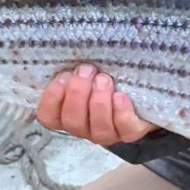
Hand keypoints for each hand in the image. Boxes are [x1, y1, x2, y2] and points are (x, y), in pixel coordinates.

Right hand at [36, 63, 158, 145]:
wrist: (140, 87)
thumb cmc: (106, 73)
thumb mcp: (87, 69)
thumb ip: (74, 68)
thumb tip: (68, 57)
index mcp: (66, 113)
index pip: (48, 116)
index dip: (52, 98)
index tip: (64, 75)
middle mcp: (84, 127)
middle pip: (73, 121)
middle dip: (78, 94)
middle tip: (87, 70)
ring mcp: (107, 133)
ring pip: (97, 129)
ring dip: (99, 102)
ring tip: (104, 79)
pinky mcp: (130, 132)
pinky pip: (124, 129)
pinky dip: (121, 112)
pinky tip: (120, 96)